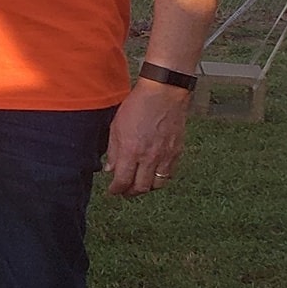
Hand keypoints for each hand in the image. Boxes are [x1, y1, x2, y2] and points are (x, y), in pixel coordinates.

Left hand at [103, 78, 187, 195]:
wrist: (163, 94)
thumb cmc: (137, 106)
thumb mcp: (116, 126)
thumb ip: (113, 151)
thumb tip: (110, 170)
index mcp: (131, 151)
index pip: (123, 181)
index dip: (116, 190)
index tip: (112, 191)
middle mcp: (149, 157)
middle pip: (141, 188)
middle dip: (130, 193)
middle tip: (124, 191)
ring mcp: (165, 156)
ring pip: (157, 185)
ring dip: (146, 188)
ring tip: (138, 184)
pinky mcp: (176, 152)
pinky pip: (169, 174)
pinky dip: (159, 179)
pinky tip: (152, 174)